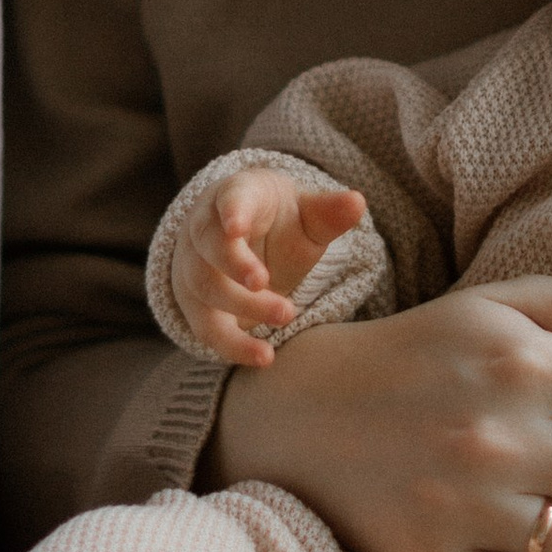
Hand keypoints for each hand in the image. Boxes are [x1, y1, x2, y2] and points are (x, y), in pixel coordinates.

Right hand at [172, 165, 369, 364]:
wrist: (247, 241)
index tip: (236, 227)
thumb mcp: (306, 214)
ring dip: (243, 306)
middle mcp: (205, 228)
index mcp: (236, 195)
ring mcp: (193, 266)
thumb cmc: (281, 222)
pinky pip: (207, 328)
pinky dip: (234, 345)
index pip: (230, 198)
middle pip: (209, 245)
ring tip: (286, 315)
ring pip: (206, 287)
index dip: (232, 212)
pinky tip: (265, 356)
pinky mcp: (196, 304)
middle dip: (236, 265)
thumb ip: (329, 212)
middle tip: (265, 282)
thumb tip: (358, 202)